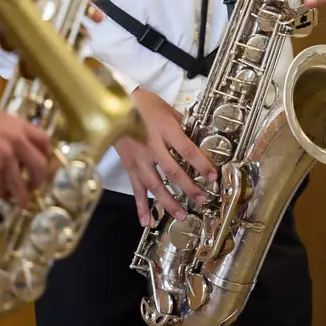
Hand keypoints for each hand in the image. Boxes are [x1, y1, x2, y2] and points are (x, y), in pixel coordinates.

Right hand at [0, 105, 53, 204]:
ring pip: (19, 182)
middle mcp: (18, 142)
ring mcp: (6, 157)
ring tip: (23, 204)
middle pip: (38, 165)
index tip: (43, 161)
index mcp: (21, 127)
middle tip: (35, 186)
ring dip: (22, 195)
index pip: (44, 140)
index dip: (46, 153)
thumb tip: (12, 141)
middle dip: (39, 179)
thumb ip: (9, 130)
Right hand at [113, 89, 216, 226]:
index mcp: (165, 129)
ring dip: (169, 202)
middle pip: (173, 171)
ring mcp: (139, 158)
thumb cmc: (143, 104)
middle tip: (202, 200)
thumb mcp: (167, 109)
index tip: (213, 176)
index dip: (201, 164)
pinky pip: (135, 188)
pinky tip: (146, 221)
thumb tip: (201, 135)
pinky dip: (140, 206)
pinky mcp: (129, 166)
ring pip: (155, 184)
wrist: (113, 105)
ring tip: (181, 215)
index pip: (187, 150)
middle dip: (189, 188)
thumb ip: (183, 124)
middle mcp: (152, 146)